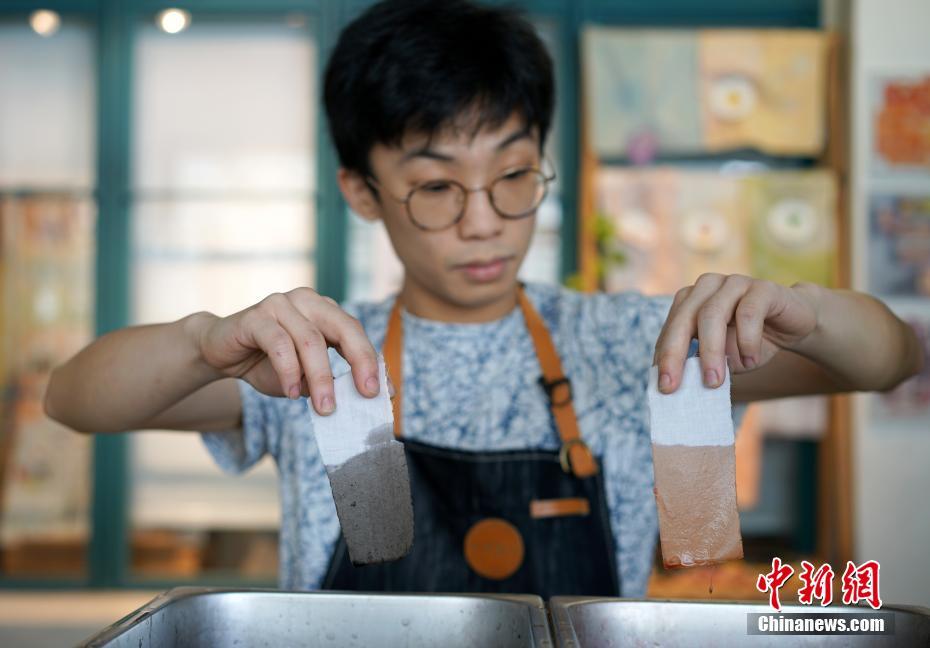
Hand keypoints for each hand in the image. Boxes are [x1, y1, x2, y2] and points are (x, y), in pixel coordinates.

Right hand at [195, 288, 379, 413]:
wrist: (219, 352)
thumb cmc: (267, 364)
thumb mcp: (306, 377)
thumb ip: (335, 382)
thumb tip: (371, 399)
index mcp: (324, 311)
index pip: (355, 332)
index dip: (370, 361)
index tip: (380, 393)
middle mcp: (307, 301)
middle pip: (343, 327)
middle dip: (359, 362)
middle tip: (364, 394)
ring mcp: (280, 304)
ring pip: (311, 340)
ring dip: (320, 378)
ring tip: (324, 407)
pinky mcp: (256, 316)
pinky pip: (279, 344)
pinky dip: (289, 372)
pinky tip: (292, 393)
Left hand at [652, 274, 819, 392]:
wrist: (794, 324)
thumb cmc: (750, 342)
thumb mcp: (724, 358)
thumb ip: (702, 365)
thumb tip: (679, 386)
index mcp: (691, 301)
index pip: (670, 329)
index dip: (663, 356)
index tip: (661, 386)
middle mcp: (707, 287)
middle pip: (684, 319)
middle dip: (675, 354)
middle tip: (672, 385)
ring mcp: (734, 283)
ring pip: (712, 314)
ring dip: (710, 351)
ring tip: (714, 382)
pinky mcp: (762, 288)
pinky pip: (748, 313)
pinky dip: (747, 341)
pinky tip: (751, 361)